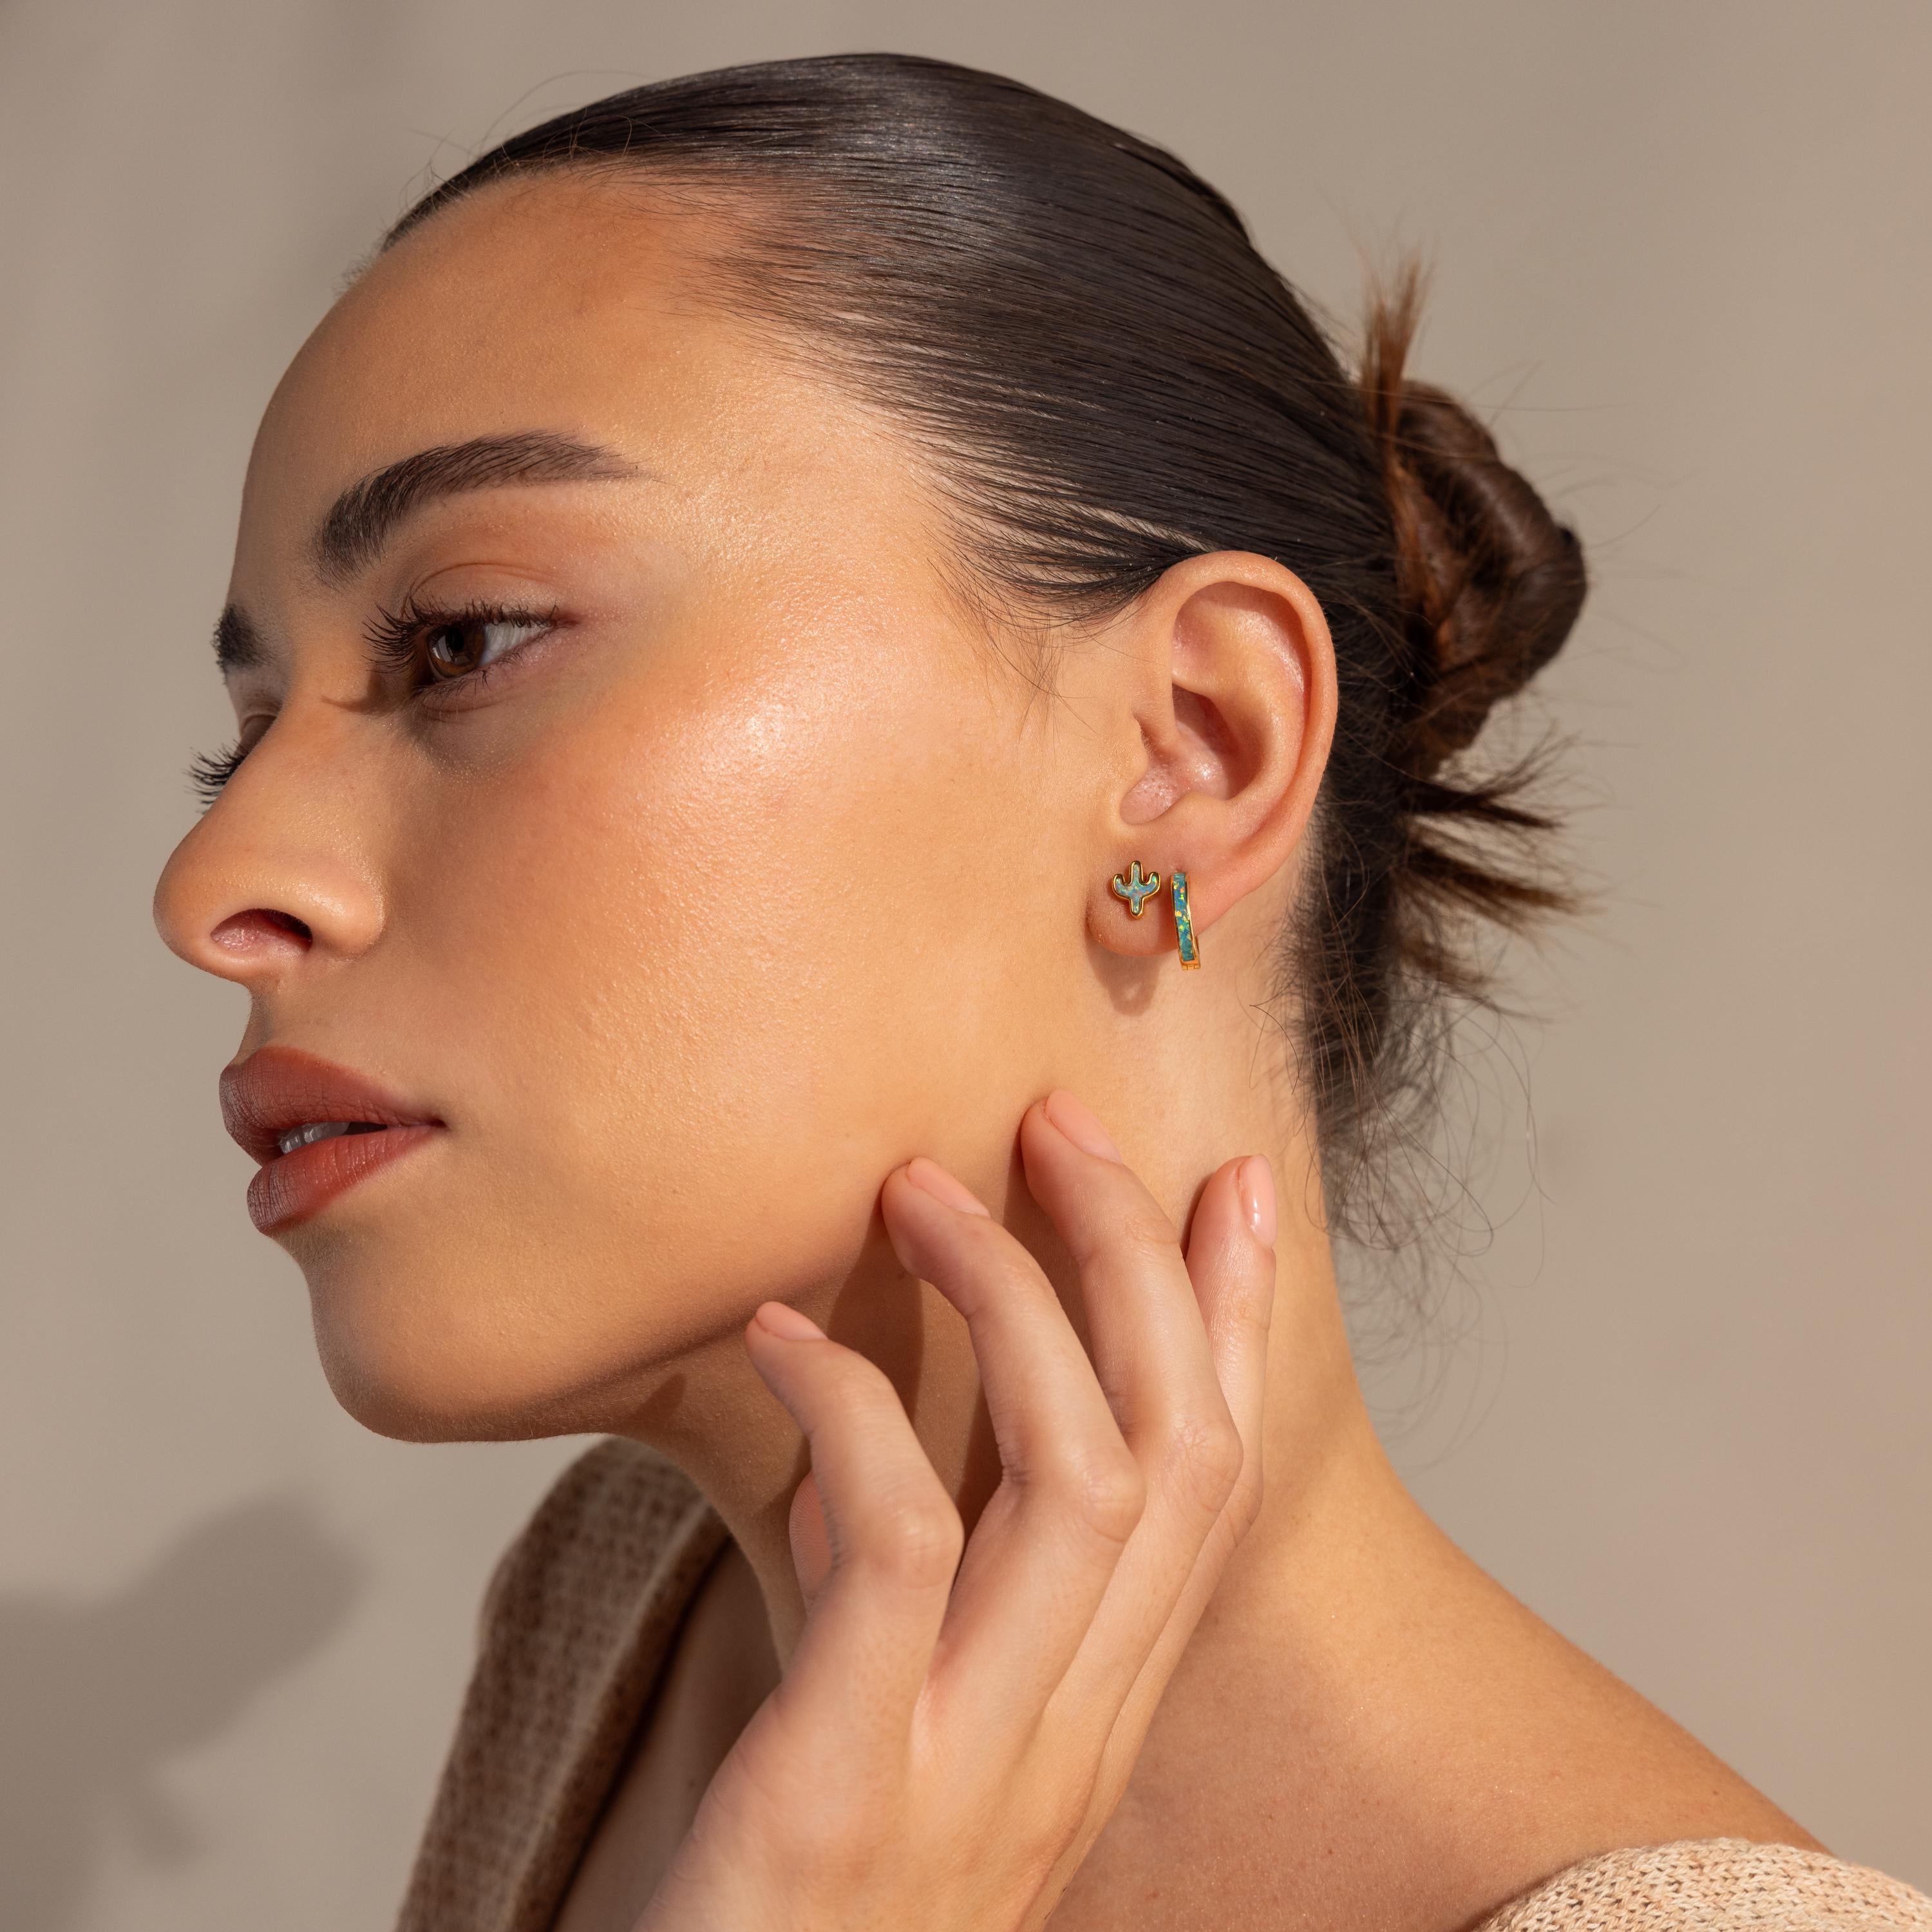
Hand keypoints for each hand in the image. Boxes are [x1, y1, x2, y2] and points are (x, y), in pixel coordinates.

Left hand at [635, 1090, 1277, 1931]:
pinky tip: (783, 1336)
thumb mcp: (890, 1746)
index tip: (1230, 1188)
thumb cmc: (791, 1913)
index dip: (1238, 1326)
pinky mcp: (852, 1799)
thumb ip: (913, 1612)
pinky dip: (856, 1414)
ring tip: (920, 1189)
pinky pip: (901, 1551)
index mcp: (1095, 1724)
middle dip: (1134, 1265)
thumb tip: (878, 1445)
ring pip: (1083, 1481)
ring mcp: (980, 1777)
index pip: (1216, 1492)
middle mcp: (1074, 1745)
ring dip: (1013, 1306)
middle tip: (1062, 1127)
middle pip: (1173, 1452)